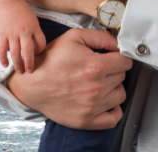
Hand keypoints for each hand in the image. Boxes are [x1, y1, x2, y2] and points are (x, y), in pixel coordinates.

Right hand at [0, 0, 45, 72]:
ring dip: (17, 64)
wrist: (9, 2)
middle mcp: (24, 31)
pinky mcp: (2, 34)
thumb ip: (35, 33)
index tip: (38, 54)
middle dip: (29, 63)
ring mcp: (12, 33)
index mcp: (34, 27)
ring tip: (19, 71)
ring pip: (15, 53)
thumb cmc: (23, 12)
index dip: (40, 51)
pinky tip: (6, 65)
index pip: (41, 43)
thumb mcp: (33, 20)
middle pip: (28, 52)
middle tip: (30, 71)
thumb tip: (35, 48)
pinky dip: (3, 59)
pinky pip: (2, 50)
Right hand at [8, 28, 131, 129]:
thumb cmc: (51, 59)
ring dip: (114, 87)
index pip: (126, 62)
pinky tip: (104, 100)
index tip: (112, 57)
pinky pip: (114, 118)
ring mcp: (92, 107)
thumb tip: (119, 43)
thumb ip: (101, 37)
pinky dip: (113, 109)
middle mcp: (96, 88)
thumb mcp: (75, 37)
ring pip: (120, 95)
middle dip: (114, 70)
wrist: (31, 83)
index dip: (119, 56)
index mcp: (96, 67)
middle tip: (100, 67)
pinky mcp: (87, 121)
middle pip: (122, 76)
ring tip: (100, 82)